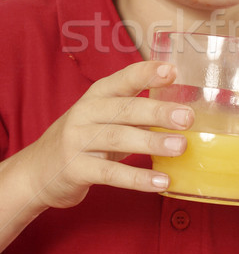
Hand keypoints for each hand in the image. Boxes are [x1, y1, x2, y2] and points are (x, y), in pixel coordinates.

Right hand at [26, 61, 192, 209]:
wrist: (37, 170)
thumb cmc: (84, 139)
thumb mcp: (104, 118)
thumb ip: (134, 111)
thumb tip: (181, 111)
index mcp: (97, 95)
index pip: (123, 79)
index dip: (147, 73)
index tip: (172, 71)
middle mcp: (85, 113)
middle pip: (125, 109)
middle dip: (158, 111)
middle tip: (187, 117)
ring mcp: (77, 141)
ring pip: (118, 138)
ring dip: (152, 143)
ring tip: (181, 147)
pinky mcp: (75, 169)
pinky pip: (110, 174)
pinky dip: (137, 178)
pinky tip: (160, 182)